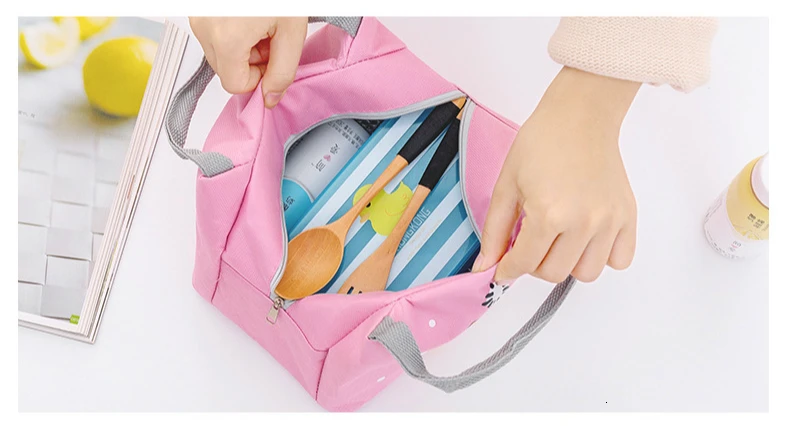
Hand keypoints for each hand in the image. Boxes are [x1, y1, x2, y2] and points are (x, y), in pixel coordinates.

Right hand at [189, 17, 307, 107]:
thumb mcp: (291, 31)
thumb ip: (283, 71)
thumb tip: (271, 97)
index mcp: (226, 39)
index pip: (235, 85)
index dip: (258, 79)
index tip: (272, 63)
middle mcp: (204, 27)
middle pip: (225, 70)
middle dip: (250, 63)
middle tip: (270, 40)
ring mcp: (198, 17)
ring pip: (219, 54)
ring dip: (241, 47)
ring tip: (260, 24)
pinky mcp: (199, 9)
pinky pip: (213, 35)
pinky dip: (231, 32)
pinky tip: (249, 17)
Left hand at [472, 66, 640, 283]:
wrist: (579, 116)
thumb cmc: (542, 142)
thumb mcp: (507, 185)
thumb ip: (495, 231)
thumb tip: (485, 266)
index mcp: (549, 213)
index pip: (525, 263)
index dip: (508, 270)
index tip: (504, 269)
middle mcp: (583, 222)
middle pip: (554, 274)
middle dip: (534, 265)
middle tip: (529, 244)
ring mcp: (609, 221)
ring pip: (586, 273)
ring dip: (567, 264)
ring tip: (558, 240)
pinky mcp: (627, 216)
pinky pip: (619, 259)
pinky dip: (601, 257)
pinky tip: (585, 239)